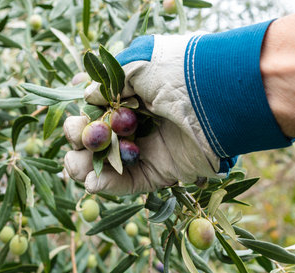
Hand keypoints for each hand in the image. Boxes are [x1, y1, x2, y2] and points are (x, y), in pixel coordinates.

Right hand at [64, 35, 233, 195]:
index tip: (79, 122)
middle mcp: (137, 126)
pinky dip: (107, 185)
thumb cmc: (177, 74)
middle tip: (85, 139)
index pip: (95, 117)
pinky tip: (91, 182)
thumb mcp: (140, 64)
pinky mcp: (160, 172)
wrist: (216, 97)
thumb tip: (87, 95)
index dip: (81, 123)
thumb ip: (109, 83)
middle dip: (82, 142)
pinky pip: (129, 183)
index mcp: (130, 100)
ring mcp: (148, 150)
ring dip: (85, 167)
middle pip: (96, 142)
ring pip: (106, 166)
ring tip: (78, 167)